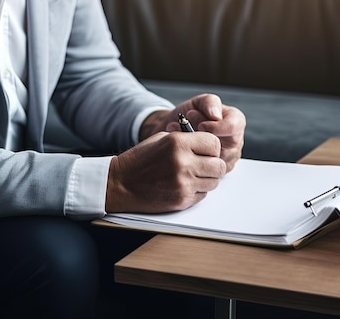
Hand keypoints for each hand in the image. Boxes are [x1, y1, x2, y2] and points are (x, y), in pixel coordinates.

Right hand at [105, 131, 226, 212]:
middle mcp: (183, 163)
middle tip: (202, 165)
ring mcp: (183, 183)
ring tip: (190, 175)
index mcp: (178, 143)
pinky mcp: (182, 200)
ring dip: (206, 179)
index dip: (212, 148)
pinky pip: (203, 195)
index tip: (206, 151)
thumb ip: (188, 139)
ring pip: (214, 182)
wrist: (120, 184)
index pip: (214, 144)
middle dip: (213, 165)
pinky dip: (197, 191)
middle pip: (219, 165)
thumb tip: (211, 144)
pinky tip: (182, 185)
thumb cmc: (141, 160)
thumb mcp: (162, 139)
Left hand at [140, 94, 245, 171]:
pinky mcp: (214, 171)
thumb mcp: (200, 102)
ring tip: (180, 137)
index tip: (200, 126)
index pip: (233, 127)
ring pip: (213, 159)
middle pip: (223, 144)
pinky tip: (181, 148)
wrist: (177, 129)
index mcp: (236, 122)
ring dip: (194, 148)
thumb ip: (209, 103)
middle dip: (201, 138)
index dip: (215, 127)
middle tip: (186, 129)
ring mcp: (226, 157)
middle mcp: (234, 141)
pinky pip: (205, 169)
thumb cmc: (191, 114)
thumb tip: (215, 115)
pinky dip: (191, 158)